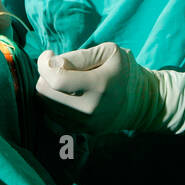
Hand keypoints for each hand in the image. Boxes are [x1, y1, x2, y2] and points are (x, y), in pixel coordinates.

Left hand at [35, 42, 163, 134]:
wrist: (141, 102)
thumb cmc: (123, 70)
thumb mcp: (109, 52)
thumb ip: (79, 56)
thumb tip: (52, 63)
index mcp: (99, 85)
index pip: (56, 79)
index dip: (44, 63)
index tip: (48, 53)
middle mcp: (90, 109)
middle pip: (45, 93)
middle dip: (44, 75)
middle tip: (57, 67)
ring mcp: (85, 125)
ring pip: (45, 107)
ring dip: (47, 90)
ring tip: (61, 81)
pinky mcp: (82, 132)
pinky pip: (51, 121)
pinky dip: (50, 107)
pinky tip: (61, 97)